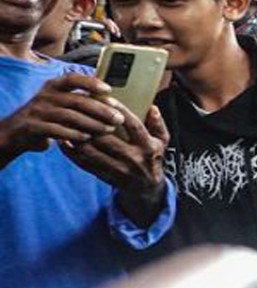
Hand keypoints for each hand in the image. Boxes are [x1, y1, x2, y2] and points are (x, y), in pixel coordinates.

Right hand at [0, 73, 124, 165]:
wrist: (16, 132)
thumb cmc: (47, 118)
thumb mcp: (60, 104)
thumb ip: (79, 101)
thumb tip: (112, 104)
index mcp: (53, 86)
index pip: (73, 78)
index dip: (91, 82)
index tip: (108, 90)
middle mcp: (45, 95)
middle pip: (77, 100)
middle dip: (100, 110)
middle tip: (118, 119)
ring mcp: (38, 110)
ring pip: (69, 116)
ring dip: (91, 124)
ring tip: (107, 130)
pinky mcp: (33, 126)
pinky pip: (56, 130)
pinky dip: (73, 134)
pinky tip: (86, 138)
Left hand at [63, 104, 168, 222]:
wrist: (146, 189)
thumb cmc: (152, 158)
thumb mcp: (162, 142)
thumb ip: (158, 124)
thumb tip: (152, 107)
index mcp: (148, 147)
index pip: (132, 125)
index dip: (119, 110)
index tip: (105, 98)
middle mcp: (133, 159)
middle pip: (106, 138)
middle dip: (90, 121)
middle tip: (78, 106)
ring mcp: (117, 169)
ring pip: (91, 151)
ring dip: (77, 135)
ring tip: (68, 120)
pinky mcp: (104, 176)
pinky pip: (83, 163)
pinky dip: (70, 151)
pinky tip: (63, 139)